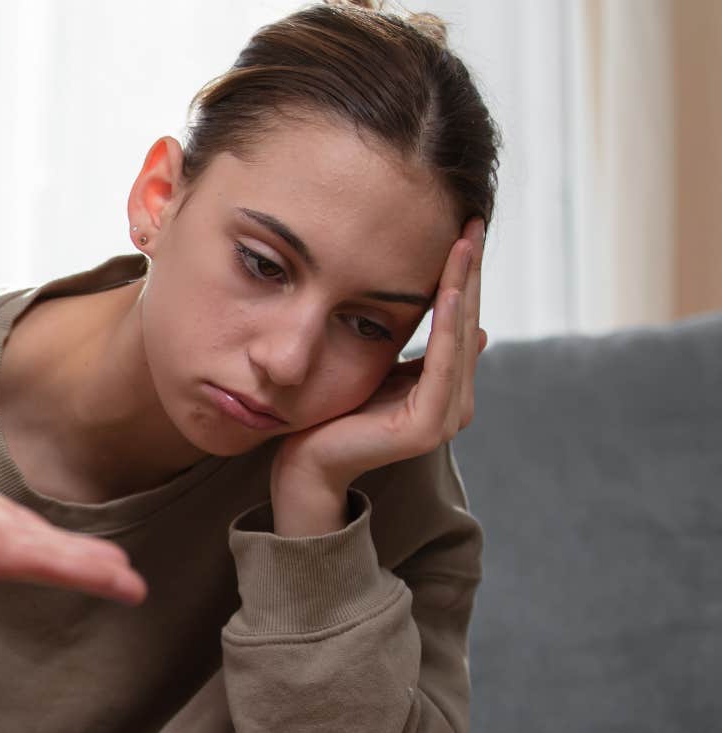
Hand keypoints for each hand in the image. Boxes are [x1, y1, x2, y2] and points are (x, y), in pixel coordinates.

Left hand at [270, 219, 488, 534]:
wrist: (305, 464)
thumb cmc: (332, 414)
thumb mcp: (378, 366)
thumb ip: (416, 345)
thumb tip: (457, 306)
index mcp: (446, 389)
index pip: (461, 319)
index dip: (464, 274)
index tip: (465, 227)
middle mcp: (455, 403)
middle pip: (468, 322)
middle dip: (469, 270)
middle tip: (474, 221)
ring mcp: (445, 418)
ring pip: (460, 338)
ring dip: (463, 287)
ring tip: (465, 244)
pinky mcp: (428, 426)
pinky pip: (442, 365)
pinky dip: (447, 326)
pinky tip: (448, 292)